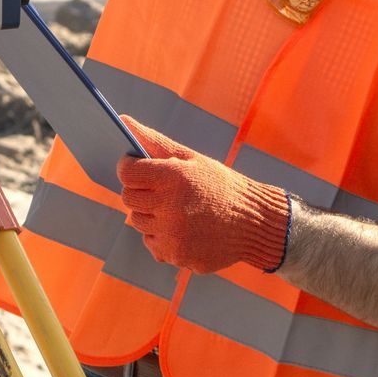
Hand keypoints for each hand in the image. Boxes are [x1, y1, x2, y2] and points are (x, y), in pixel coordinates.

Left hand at [115, 118, 291, 273]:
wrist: (254, 222)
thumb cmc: (220, 185)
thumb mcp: (192, 158)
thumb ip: (154, 141)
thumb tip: (123, 121)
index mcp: (173, 177)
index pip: (127, 173)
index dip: (129, 168)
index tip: (136, 167)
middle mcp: (169, 207)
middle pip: (128, 198)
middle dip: (140, 191)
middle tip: (161, 189)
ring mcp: (172, 234)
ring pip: (137, 222)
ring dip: (150, 214)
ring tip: (176, 208)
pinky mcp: (176, 255)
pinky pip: (152, 243)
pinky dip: (162, 236)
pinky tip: (183, 228)